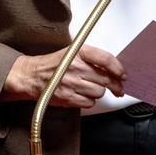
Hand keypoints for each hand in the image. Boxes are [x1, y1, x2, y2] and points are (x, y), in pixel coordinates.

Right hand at [3, 44, 125, 108]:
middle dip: (115, 85)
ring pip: (99, 92)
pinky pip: (89, 102)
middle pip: (106, 79)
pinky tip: (83, 95)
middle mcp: (76, 67)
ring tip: (91, 88)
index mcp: (79, 52)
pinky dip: (89, 100)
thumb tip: (114, 69)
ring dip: (99, 92)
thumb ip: (93, 58)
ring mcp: (72, 83)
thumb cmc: (54, 64)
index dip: (118, 69)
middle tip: (118, 88)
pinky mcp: (68, 97)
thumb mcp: (73, 52)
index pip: (106, 60)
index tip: (123, 75)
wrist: (33, 76)